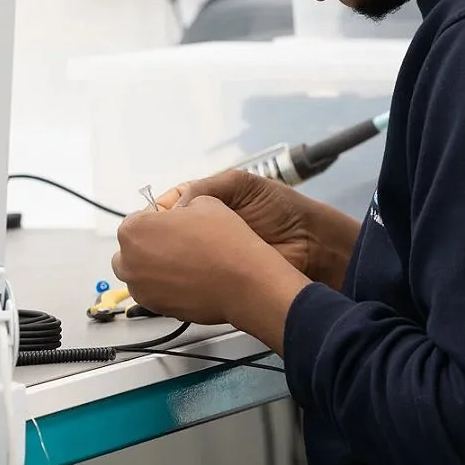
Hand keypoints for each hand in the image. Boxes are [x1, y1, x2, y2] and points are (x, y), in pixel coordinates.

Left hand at [113, 196, 303, 326]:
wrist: (245, 281)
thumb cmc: (225, 243)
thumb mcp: (205, 201)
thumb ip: (181, 204)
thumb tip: (178, 212)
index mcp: (134, 230)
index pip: (137, 219)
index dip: (159, 219)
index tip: (175, 223)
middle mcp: (129, 261)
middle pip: (132, 249)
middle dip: (150, 245)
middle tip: (181, 242)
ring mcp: (141, 288)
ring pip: (141, 273)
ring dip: (157, 267)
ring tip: (188, 262)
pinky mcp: (156, 307)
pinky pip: (155, 292)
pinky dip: (167, 286)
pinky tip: (192, 278)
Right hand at [157, 170, 361, 287]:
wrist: (312, 246)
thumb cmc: (282, 210)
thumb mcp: (243, 184)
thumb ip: (206, 187)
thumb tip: (175, 206)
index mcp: (206, 202)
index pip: (167, 206)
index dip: (158, 212)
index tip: (152, 220)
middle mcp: (202, 229)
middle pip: (164, 235)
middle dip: (156, 238)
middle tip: (153, 243)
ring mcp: (205, 257)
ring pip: (169, 260)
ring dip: (164, 260)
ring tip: (164, 260)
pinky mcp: (213, 280)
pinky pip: (184, 280)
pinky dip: (176, 280)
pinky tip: (177, 277)